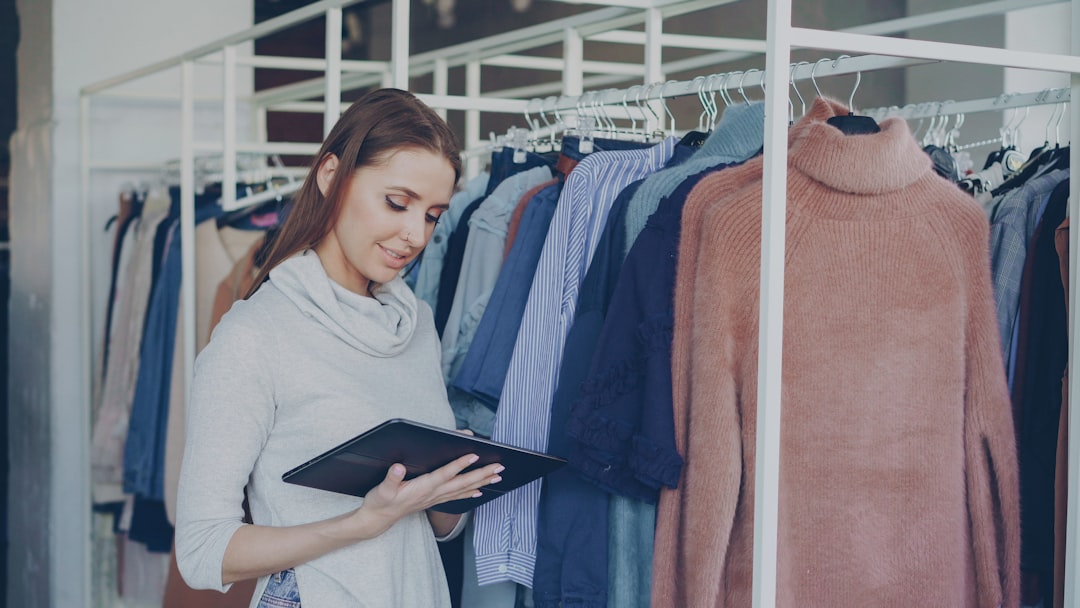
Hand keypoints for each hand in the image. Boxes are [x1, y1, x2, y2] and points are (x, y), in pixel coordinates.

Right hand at [353, 453, 502, 537]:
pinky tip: (481, 490)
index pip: (445, 474)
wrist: (378, 520)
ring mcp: (435, 498)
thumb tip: (398, 467)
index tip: (474, 454)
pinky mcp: (434, 500)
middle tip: (499, 467)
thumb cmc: (380, 502)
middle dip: (482, 474)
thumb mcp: (382, 490)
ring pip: (463, 489)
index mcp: (422, 488)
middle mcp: (433, 494)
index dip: (459, 464)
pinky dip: (471, 492)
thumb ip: (391, 478)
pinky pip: (457, 496)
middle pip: (462, 483)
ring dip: (481, 482)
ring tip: (498, 476)